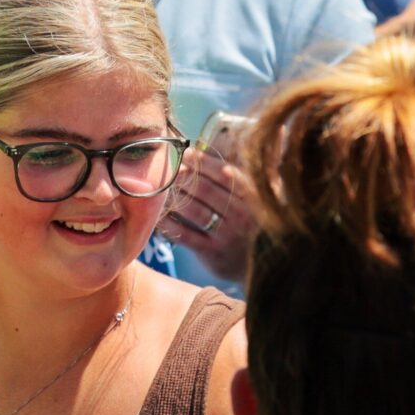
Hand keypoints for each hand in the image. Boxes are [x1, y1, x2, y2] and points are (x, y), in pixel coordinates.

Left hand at [159, 147, 255, 282]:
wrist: (256, 265)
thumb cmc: (246, 223)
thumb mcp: (249, 200)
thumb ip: (231, 179)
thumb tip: (205, 149)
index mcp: (253, 197)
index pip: (224, 174)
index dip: (203, 162)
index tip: (186, 153)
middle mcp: (243, 215)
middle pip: (206, 190)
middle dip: (184, 177)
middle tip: (168, 168)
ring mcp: (228, 235)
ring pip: (195, 211)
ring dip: (175, 198)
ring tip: (161, 187)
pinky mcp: (214, 253)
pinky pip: (187, 235)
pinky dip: (170, 224)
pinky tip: (158, 215)